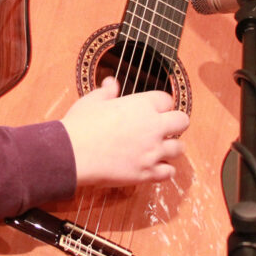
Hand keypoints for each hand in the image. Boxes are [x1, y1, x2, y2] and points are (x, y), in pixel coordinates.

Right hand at [60, 77, 189, 187]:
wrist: (73, 154)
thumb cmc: (81, 124)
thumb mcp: (92, 101)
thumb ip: (107, 91)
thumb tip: (111, 82)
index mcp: (142, 105)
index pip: (167, 99)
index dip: (161, 104)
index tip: (154, 109)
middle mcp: (153, 127)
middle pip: (182, 121)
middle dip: (176, 123)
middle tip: (165, 128)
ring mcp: (152, 151)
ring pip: (179, 148)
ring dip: (171, 147)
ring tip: (160, 148)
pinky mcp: (146, 173)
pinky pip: (169, 172)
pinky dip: (164, 170)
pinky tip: (155, 167)